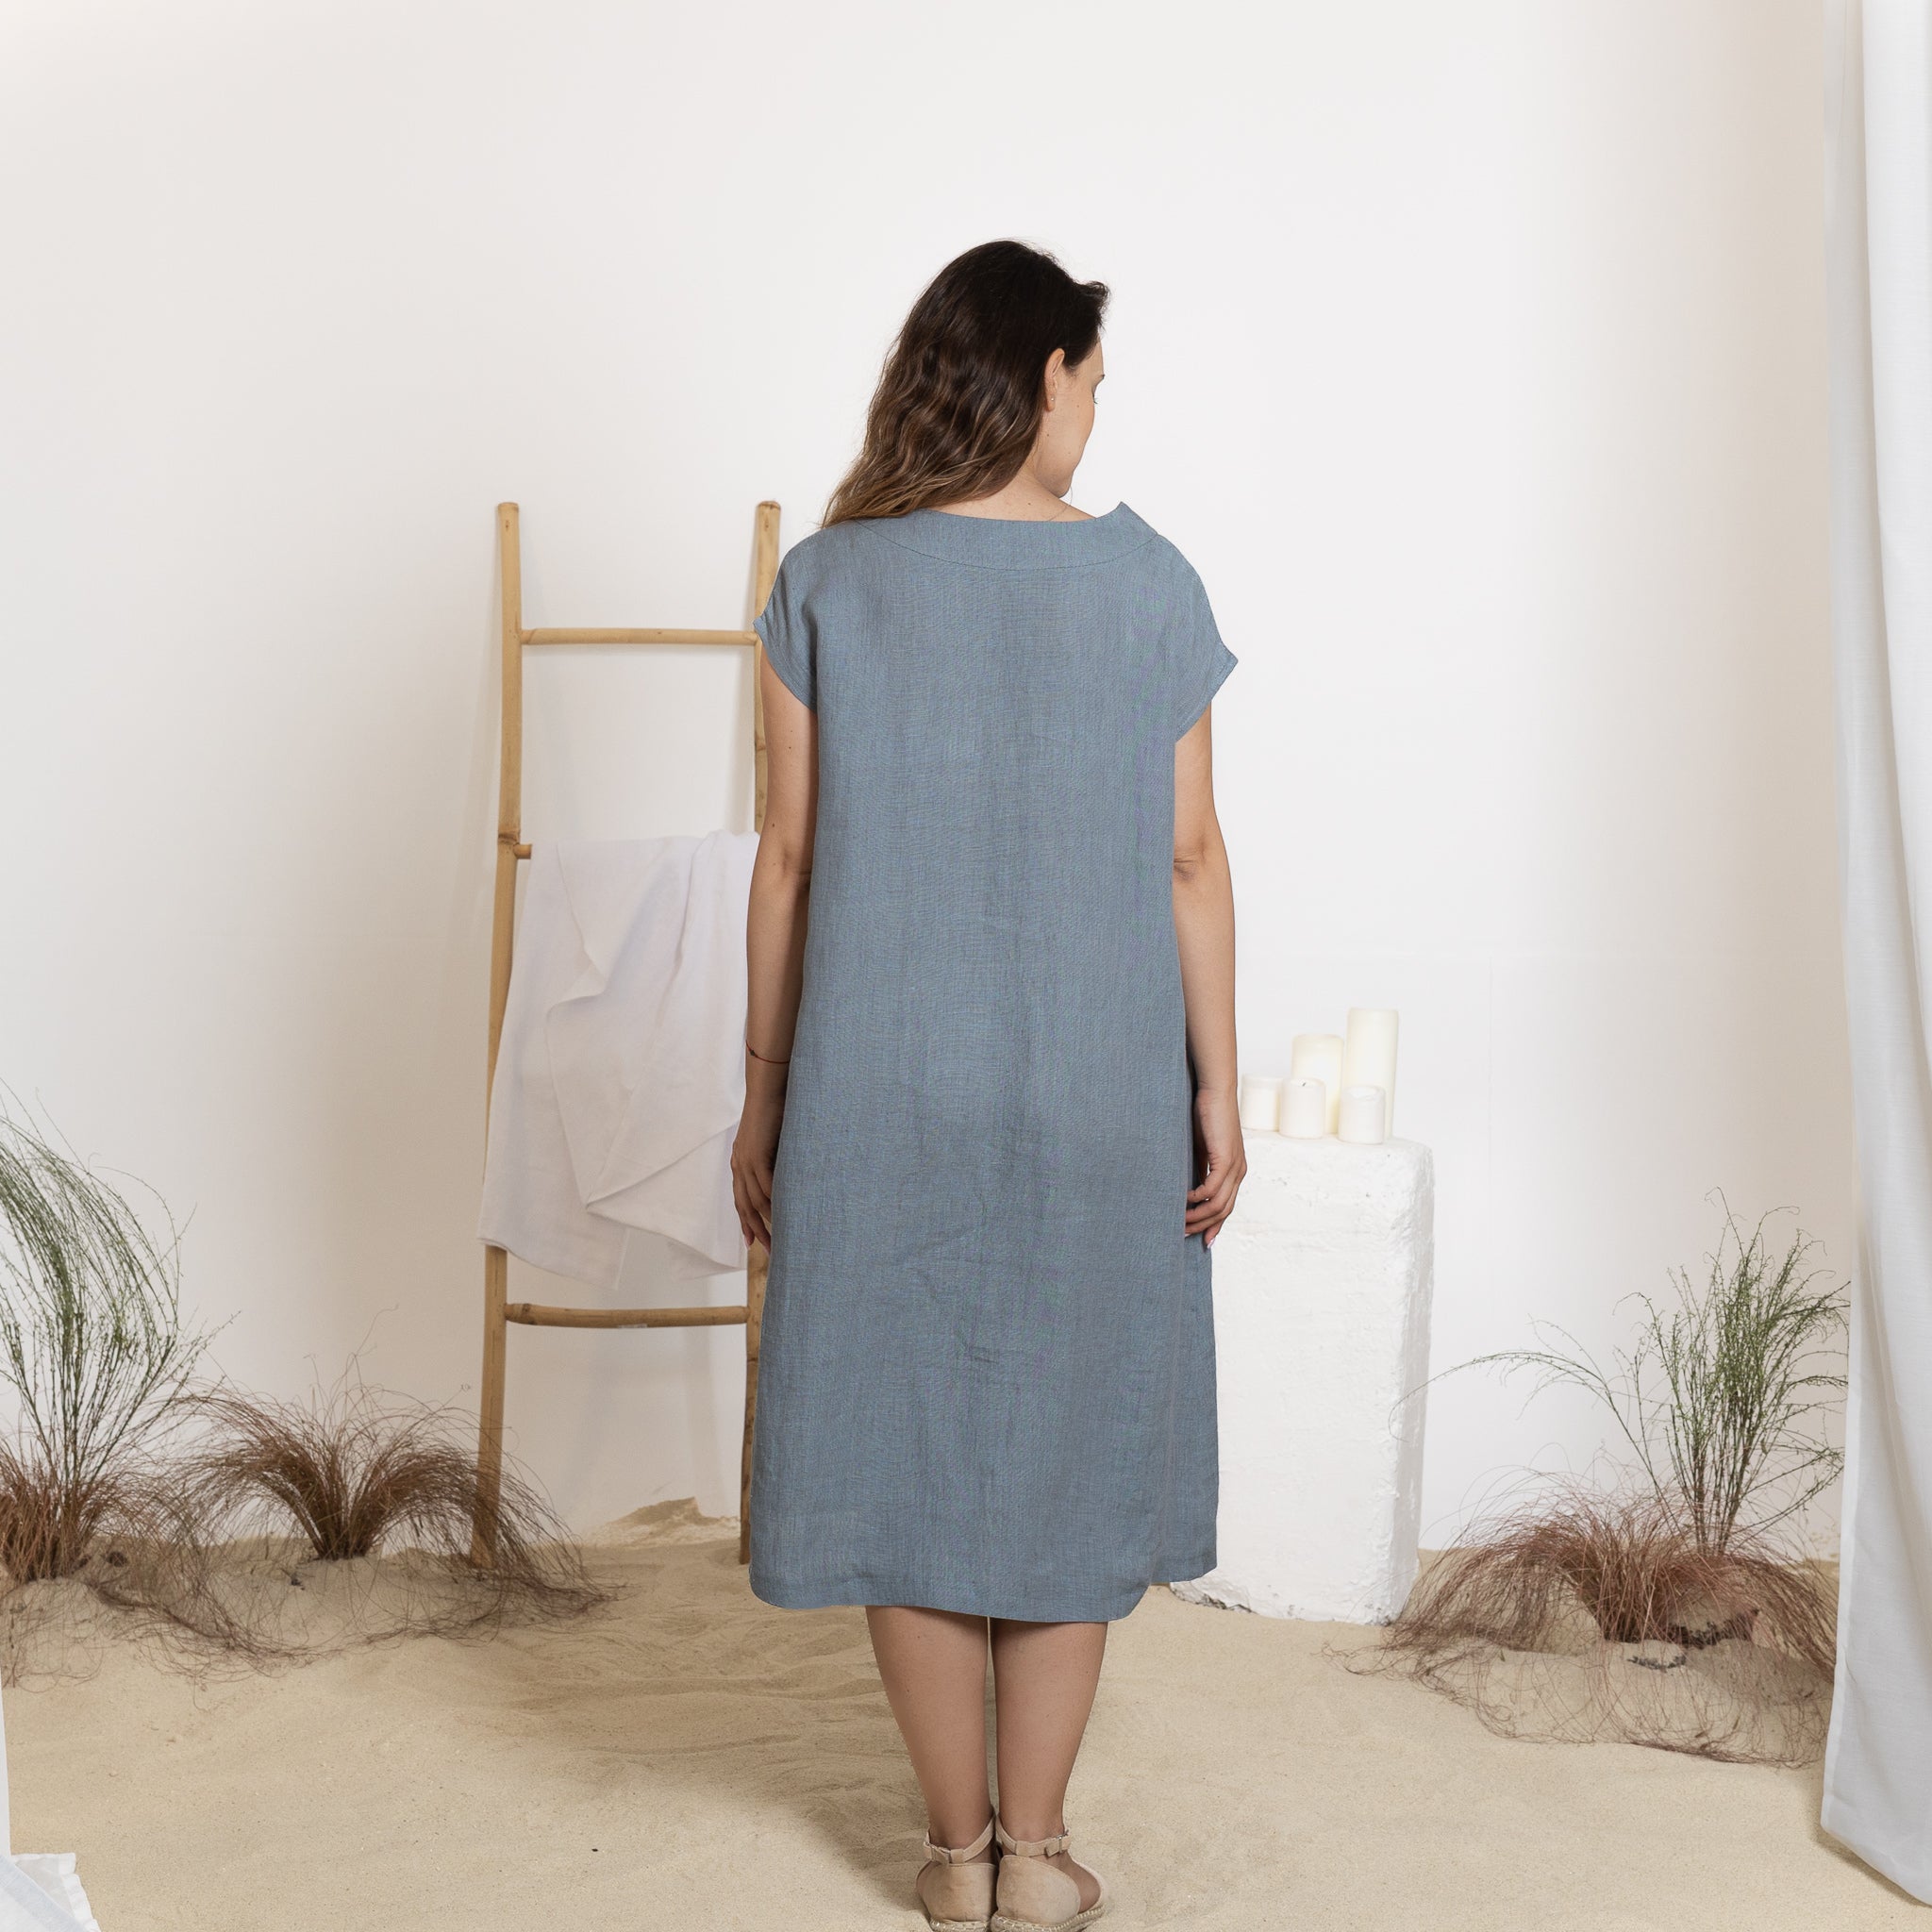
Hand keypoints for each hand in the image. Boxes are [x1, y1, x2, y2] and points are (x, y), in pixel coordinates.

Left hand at [731, 1066, 786, 1250]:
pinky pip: (765, 1186)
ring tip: (780, 1239)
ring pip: (755, 1201)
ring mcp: (746, 1160)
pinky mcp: (756, 1155)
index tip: (752, 1242)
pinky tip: (784, 1217)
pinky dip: (774, 1203)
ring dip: (767, 1223)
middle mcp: (740, 1164)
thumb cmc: (777, 1108)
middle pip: (745, 1206)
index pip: (741, 1198)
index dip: (746, 1221)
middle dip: (756, 1230)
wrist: (768, 1087)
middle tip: (769, 1251)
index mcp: (741, 1160)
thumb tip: (791, 1171)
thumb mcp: (774, 1138)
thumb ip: (776, 1156)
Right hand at [1186, 1085, 1245, 1247]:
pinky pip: (1211, 1189)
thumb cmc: (1206, 1115)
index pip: (1227, 1207)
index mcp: (1235, 1171)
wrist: (1215, 1091)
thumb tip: (1190, 1190)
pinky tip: (1183, 1199)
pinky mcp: (1225, 1159)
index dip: (1215, 1226)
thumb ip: (1200, 1169)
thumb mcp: (1202, 1149)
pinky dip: (1197, 1198)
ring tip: (1180, 1221)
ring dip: (1198, 1216)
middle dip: (1203, 1226)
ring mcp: (1234, 1167)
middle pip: (1224, 1211)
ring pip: (1218, 1204)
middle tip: (1182, 1233)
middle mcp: (1239, 1172)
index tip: (1202, 1241)